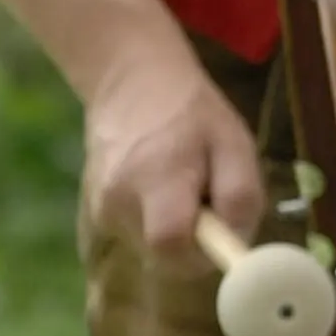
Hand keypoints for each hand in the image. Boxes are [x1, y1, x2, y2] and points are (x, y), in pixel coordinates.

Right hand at [82, 42, 264, 255]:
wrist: (131, 80)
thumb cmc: (192, 112)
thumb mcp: (234, 143)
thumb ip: (240, 197)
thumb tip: (237, 245)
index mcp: (157, 177)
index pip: (170, 245)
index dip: (201, 255)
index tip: (219, 236)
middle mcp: (118, 198)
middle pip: (159, 255)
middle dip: (190, 246)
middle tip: (206, 209)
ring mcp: (100, 205)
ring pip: (147, 247)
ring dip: (172, 232)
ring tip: (181, 189)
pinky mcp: (94, 208)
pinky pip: (134, 235)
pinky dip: (154, 222)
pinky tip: (158, 188)